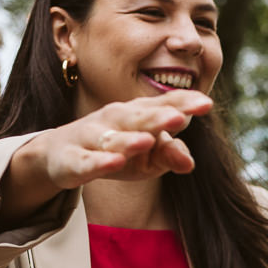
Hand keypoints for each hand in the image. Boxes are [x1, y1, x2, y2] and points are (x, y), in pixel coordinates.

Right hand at [13, 90, 214, 194]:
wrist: (60, 157)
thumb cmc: (114, 152)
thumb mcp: (148, 158)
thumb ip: (171, 155)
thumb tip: (190, 163)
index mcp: (138, 114)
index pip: (164, 105)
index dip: (184, 104)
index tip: (207, 104)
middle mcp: (116, 119)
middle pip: (139, 117)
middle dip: (159, 117)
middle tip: (180, 117)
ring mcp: (93, 137)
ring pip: (113, 138)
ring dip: (130, 139)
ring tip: (148, 140)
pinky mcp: (74, 159)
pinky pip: (88, 161)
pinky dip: (101, 162)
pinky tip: (114, 162)